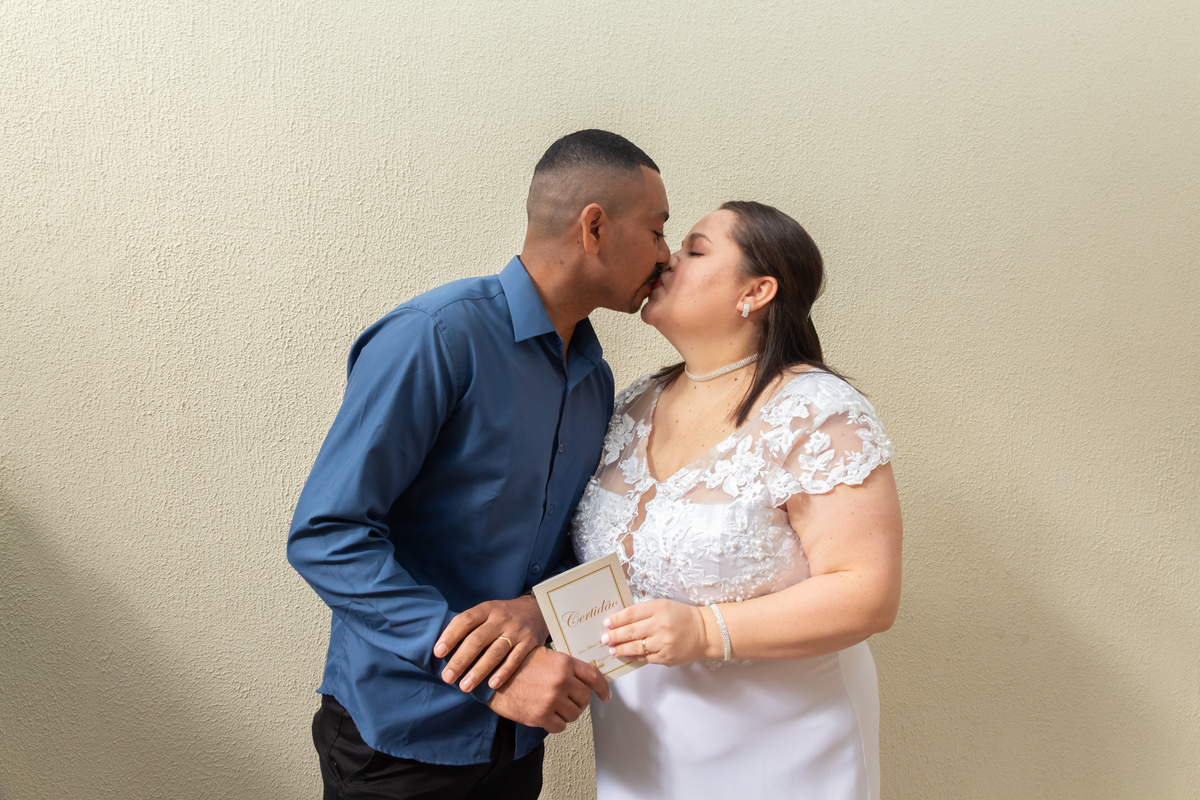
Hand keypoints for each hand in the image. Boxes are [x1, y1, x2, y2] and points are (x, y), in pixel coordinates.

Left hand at [434, 595, 548, 692]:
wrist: (537, 610)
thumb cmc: (502, 617)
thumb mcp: (487, 612)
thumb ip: (469, 626)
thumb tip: (442, 649)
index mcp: (487, 609)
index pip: (465, 620)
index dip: (450, 636)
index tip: (438, 653)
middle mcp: (501, 618)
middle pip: (477, 640)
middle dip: (460, 660)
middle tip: (447, 677)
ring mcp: (516, 630)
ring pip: (495, 652)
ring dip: (478, 671)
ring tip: (465, 686)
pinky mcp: (530, 643)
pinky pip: (515, 660)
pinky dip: (503, 673)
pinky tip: (491, 685)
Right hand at [486, 646, 610, 732]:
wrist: (491, 675)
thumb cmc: (514, 663)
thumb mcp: (544, 655)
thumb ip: (564, 666)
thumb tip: (580, 677)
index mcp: (565, 663)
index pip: (594, 677)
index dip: (603, 688)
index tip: (606, 696)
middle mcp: (561, 681)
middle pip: (585, 698)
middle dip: (580, 701)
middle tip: (571, 701)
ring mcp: (552, 700)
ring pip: (574, 714)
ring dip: (568, 713)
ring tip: (556, 707)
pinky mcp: (541, 716)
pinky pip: (560, 726)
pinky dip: (556, 723)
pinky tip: (547, 715)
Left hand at [601, 599, 717, 666]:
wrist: (704, 632)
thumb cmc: (682, 617)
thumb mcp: (663, 606)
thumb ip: (644, 612)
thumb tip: (621, 621)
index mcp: (659, 608)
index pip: (632, 614)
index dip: (617, 619)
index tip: (606, 623)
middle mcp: (660, 625)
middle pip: (631, 631)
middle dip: (614, 636)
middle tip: (603, 638)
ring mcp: (663, 643)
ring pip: (636, 647)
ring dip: (620, 649)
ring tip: (611, 649)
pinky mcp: (666, 657)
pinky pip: (645, 658)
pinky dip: (634, 657)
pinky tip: (626, 655)